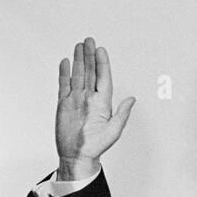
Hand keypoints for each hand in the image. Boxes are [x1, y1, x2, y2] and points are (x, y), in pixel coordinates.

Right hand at [55, 37, 136, 178]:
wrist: (77, 156)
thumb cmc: (95, 147)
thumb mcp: (113, 131)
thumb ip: (122, 114)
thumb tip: (132, 99)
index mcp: (102, 103)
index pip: (103, 78)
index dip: (102, 64)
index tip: (101, 50)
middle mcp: (89, 98)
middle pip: (90, 72)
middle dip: (90, 56)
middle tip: (89, 40)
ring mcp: (76, 100)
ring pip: (78, 75)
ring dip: (78, 61)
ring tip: (78, 46)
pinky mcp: (64, 104)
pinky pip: (64, 85)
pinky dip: (64, 74)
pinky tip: (65, 63)